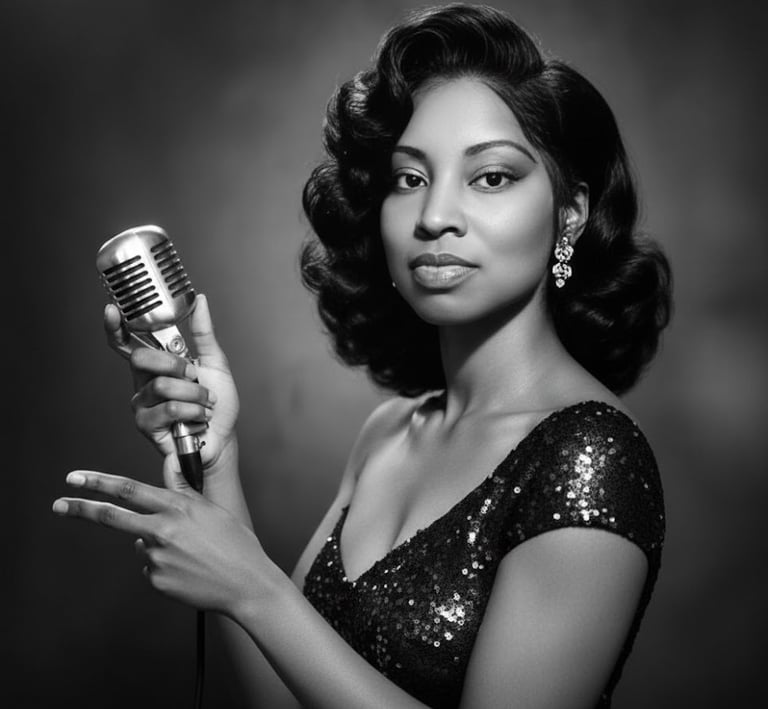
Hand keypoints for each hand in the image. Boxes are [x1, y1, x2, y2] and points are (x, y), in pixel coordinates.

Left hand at [53, 470, 265, 615]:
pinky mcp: (157, 581)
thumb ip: (182, 498)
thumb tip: (161, 487)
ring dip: (158, 546)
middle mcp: (162, 531)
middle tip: (58, 504)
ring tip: (193, 555)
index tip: (76, 478)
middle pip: (112, 517)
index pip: (129, 490)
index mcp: (177, 508)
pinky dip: (166, 567)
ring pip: (142, 545)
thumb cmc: (236, 544)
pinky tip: (190, 570)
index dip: (99, 482)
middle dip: (81, 508)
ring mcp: (157, 558)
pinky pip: (153, 568)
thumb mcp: (211, 510)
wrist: (247, 584)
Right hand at [104, 294, 239, 488]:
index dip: (115, 327)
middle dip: (178, 366)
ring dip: (195, 395)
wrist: (223, 439)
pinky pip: (170, 408)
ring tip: (205, 405)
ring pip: (163, 385)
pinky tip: (199, 419)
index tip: (112, 310)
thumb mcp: (215, 364)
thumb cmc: (217, 406)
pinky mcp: (145, 425)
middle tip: (196, 378)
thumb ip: (204, 333)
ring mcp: (141, 404)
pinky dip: (194, 412)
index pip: (127, 344)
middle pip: (142, 358)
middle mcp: (143, 383)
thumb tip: (199, 300)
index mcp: (157, 366)